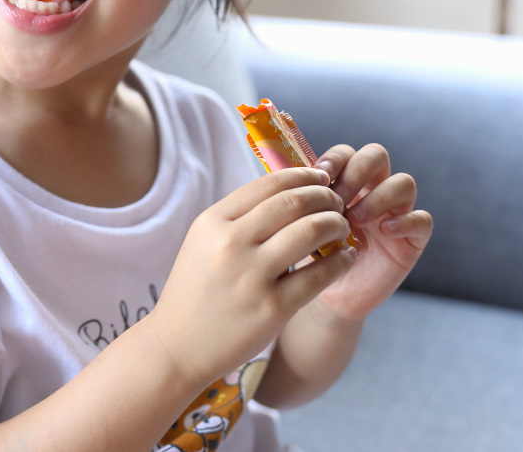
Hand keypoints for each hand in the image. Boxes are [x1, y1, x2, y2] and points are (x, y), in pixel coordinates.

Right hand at [144, 167, 356, 386]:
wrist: (177, 347)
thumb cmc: (196, 291)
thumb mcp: (204, 243)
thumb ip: (239, 218)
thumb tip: (289, 192)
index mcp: (212, 222)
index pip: (268, 184)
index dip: (302, 175)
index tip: (321, 178)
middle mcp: (231, 243)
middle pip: (293, 202)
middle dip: (324, 197)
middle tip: (337, 203)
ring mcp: (252, 276)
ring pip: (311, 231)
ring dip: (336, 224)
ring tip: (342, 227)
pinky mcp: (272, 308)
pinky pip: (319, 275)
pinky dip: (340, 261)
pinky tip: (346, 258)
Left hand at [312, 144, 431, 320]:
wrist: (329, 295)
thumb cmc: (315, 255)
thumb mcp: (306, 224)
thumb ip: (306, 200)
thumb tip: (292, 176)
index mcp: (346, 181)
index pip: (347, 153)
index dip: (336, 158)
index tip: (319, 177)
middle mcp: (374, 190)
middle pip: (377, 155)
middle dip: (357, 172)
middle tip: (338, 198)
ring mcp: (396, 211)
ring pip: (404, 183)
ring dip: (378, 197)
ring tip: (355, 220)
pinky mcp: (413, 238)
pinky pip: (422, 219)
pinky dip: (404, 221)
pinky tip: (383, 232)